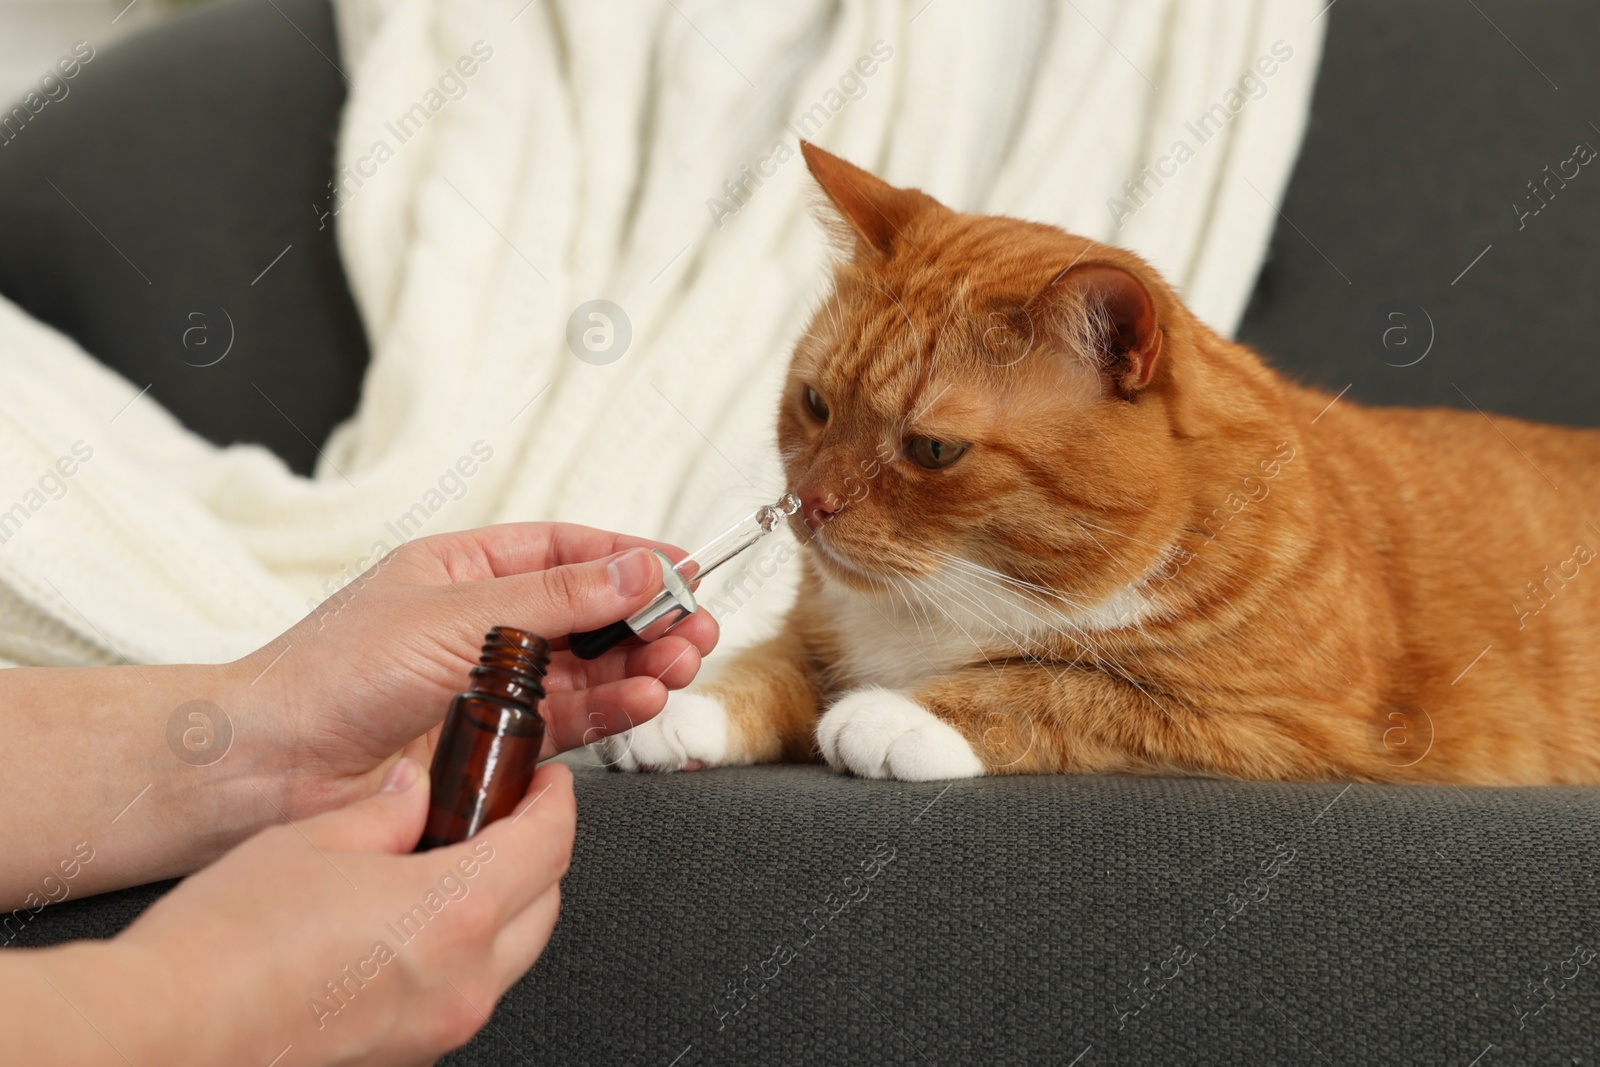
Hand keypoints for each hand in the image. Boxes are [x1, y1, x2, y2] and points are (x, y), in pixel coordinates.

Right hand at [73, 758, 574, 1065]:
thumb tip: (415, 793)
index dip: (556, 802)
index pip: (547, 846)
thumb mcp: (315, 838)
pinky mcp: (409, 1056)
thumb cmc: (228, 942)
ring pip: (510, 956)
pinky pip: (462, 993)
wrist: (169, 1030)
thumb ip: (387, 812)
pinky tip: (413, 927)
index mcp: (455, 914)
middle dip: (538, 854)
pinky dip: (460, 954)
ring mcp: (440, 1029)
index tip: (548, 782)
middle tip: (506, 815)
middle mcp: (463, 981)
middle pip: (545, 905)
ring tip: (453, 866)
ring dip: (502, 908)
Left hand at [232, 522, 718, 819]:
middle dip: (647, 618)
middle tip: (696, 627)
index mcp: (465, 568)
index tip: (684, 571)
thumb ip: (555, 599)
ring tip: (680, 664)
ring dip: (640, 664)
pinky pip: (572, 720)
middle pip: (589, 613)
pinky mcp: (499, 742)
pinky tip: (644, 698)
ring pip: (589, 668)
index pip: (566, 553)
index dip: (629, 560)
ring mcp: (494, 685)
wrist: (274, 766)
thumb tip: (635, 570)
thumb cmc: (336, 674)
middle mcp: (485, 623)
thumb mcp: (456, 615)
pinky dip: (614, 709)